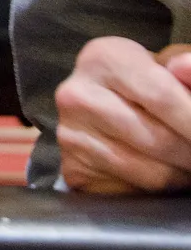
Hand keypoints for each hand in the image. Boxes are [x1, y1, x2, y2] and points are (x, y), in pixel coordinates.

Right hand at [55, 37, 190, 192]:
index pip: (163, 97)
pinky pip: (134, 192)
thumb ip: (188, 66)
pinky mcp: (73, 169)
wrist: (106, 107)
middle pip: (160, 140)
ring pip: (152, 174)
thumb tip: (185, 67)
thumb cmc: (148, 84)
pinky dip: (158, 190)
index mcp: (103, 58)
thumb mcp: (170, 65)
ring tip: (186, 162)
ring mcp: (70, 134)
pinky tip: (163, 172)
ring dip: (182, 175)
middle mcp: (76, 94)